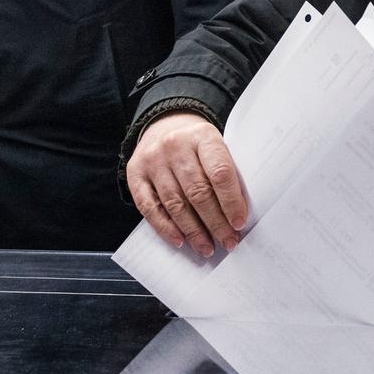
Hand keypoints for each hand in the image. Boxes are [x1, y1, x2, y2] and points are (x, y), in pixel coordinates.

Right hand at [126, 112, 248, 256]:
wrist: (164, 125)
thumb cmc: (198, 145)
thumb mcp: (216, 147)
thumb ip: (226, 175)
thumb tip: (236, 216)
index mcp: (202, 136)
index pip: (219, 172)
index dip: (231, 202)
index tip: (239, 223)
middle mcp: (175, 145)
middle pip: (197, 192)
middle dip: (215, 222)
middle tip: (227, 242)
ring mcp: (152, 160)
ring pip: (175, 203)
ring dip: (193, 231)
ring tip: (207, 247)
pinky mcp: (135, 174)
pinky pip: (149, 207)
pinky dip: (166, 228)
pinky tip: (180, 241)